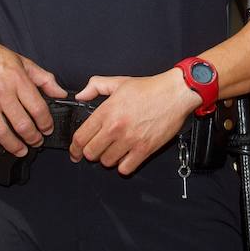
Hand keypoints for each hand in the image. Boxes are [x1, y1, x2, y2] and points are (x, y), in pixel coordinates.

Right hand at [0, 35, 66, 156]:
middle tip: (37, 141)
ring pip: (1, 132)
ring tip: (21, 149)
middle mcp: (1, 91)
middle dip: (33, 137)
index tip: (48, 128)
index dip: (46, 123)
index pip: (37, 107)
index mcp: (17, 78)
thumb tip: (61, 93)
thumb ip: (44, 79)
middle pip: (21, 123)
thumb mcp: (23, 61)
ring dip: (14, 145)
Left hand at [69, 69, 201, 173]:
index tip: (75, 152)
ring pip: (106, 162)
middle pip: (91, 153)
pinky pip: (125, 168)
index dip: (74, 148)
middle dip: (91, 153)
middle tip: (96, 149)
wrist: (175, 93)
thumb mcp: (119, 82)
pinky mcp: (145, 149)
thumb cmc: (150, 88)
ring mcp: (130, 140)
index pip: (80, 138)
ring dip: (107, 158)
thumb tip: (80, 95)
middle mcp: (116, 127)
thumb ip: (95, 86)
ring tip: (114, 150)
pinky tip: (126, 156)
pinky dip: (123, 165)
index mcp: (107, 111)